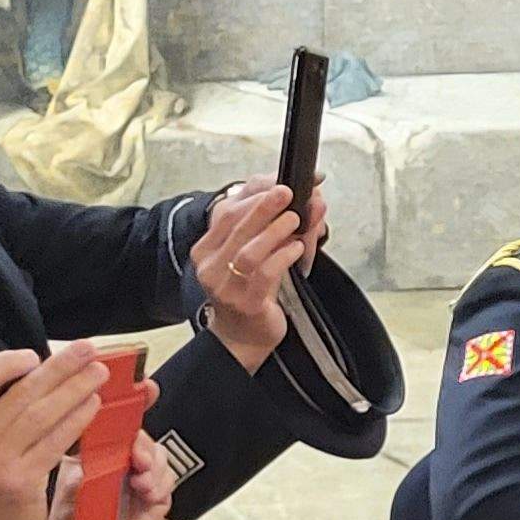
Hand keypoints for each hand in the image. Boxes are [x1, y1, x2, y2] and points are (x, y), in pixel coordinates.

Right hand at [0, 344, 108, 519]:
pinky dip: (76, 420)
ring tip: (99, 375)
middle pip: (19, 391)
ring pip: (41, 413)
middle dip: (58, 367)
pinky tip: (93, 408)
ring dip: (75, 389)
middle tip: (87, 349)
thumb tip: (34, 378)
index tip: (35, 355)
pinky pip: (54, 442)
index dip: (6, 361)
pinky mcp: (19, 482)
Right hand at [193, 181, 317, 370]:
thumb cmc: (252, 291)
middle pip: (235, 226)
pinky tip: (297, 248)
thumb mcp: (259, 254)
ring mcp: (226, 286)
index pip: (227, 212)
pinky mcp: (246, 303)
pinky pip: (264, 274)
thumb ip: (280, 226)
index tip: (282, 182)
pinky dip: (283, 256)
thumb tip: (312, 200)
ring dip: (275, 230)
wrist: (244, 337)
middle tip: (287, 191)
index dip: (255, 194)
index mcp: (207, 249)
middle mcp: (210, 266)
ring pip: (248, 250)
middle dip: (264, 205)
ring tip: (295, 219)